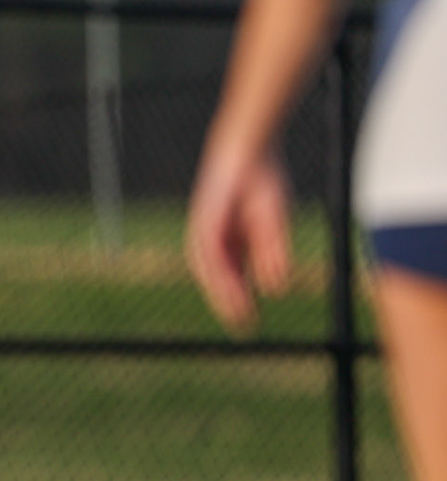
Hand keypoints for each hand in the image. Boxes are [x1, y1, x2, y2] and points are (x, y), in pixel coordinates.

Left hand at [185, 146, 294, 332]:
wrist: (247, 152)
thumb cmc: (261, 186)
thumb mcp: (271, 224)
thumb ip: (271, 254)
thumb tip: (275, 288)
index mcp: (231, 243)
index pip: (232, 277)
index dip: (239, 300)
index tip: (249, 323)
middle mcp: (215, 240)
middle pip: (219, 277)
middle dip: (229, 303)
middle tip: (242, 328)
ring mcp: (207, 230)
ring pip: (212, 268)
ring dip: (223, 291)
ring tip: (236, 313)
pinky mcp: (204, 219)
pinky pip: (209, 248)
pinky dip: (218, 267)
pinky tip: (226, 283)